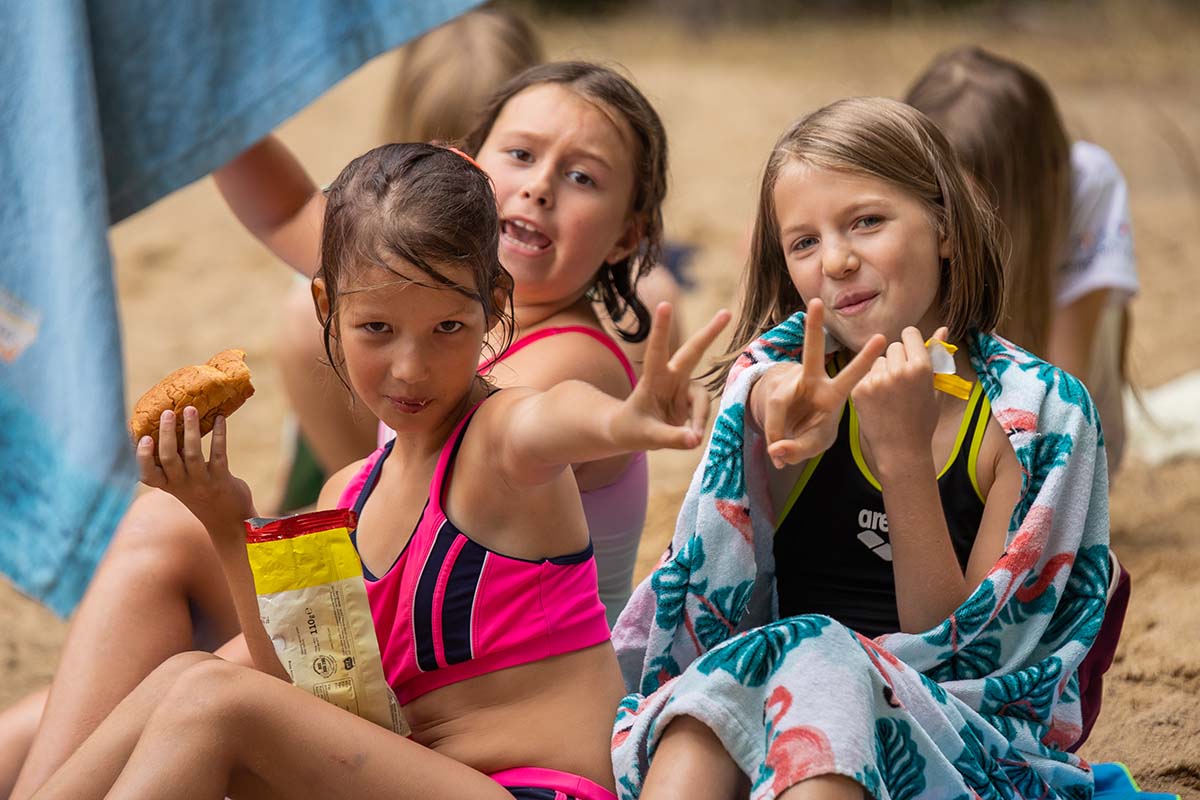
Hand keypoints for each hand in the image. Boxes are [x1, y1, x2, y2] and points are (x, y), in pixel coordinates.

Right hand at [136, 408, 255, 539]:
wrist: (229, 522)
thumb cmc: (203, 495)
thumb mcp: (184, 483)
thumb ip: (176, 463)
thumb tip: (170, 426)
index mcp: (169, 485)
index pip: (148, 476)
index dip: (142, 457)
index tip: (143, 438)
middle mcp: (182, 485)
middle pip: (169, 458)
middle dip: (167, 434)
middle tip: (168, 412)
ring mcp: (202, 483)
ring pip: (193, 454)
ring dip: (191, 430)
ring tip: (190, 409)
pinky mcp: (221, 480)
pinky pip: (219, 454)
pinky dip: (219, 434)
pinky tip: (221, 418)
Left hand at [612, 303, 730, 450]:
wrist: (628, 431)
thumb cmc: (631, 429)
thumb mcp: (647, 437)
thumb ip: (672, 438)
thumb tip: (696, 439)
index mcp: (652, 378)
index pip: (656, 350)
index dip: (661, 329)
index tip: (664, 304)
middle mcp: (670, 377)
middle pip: (693, 352)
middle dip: (710, 332)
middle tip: (727, 312)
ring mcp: (682, 387)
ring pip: (703, 396)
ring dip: (700, 417)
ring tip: (693, 439)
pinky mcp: (690, 399)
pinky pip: (702, 411)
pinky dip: (699, 425)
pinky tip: (690, 437)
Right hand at [757, 299, 885, 467]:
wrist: (784, 428)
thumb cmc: (809, 432)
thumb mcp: (813, 444)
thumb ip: (799, 449)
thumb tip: (776, 450)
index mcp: (833, 394)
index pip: (850, 377)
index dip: (865, 359)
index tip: (882, 339)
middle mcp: (811, 381)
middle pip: (812, 352)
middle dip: (813, 328)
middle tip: (815, 304)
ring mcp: (789, 384)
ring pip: (778, 402)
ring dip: (778, 430)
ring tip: (781, 453)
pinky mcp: (772, 393)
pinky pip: (769, 418)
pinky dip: (774, 438)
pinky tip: (778, 452)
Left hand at [850, 325, 948, 475]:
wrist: (901, 450)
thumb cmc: (923, 420)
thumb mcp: (936, 389)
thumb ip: (938, 356)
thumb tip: (943, 329)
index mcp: (921, 367)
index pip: (910, 334)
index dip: (911, 343)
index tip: (911, 354)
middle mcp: (898, 370)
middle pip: (893, 346)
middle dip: (898, 358)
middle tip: (902, 382)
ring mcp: (877, 380)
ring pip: (878, 360)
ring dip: (883, 371)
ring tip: (890, 395)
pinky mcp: (859, 390)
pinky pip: (865, 375)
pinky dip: (870, 384)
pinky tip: (878, 402)